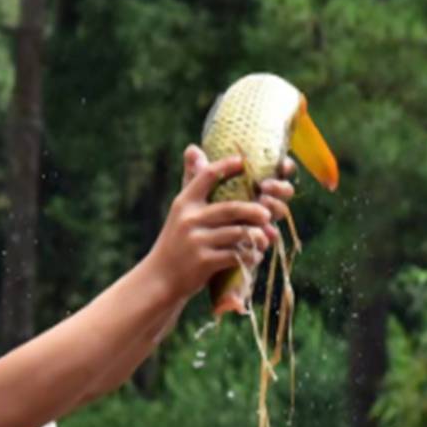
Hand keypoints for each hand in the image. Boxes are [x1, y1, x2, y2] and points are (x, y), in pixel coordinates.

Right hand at [147, 145, 278, 298]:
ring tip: (266, 238)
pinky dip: (249, 256)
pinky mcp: (203, 263)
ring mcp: (196, 241)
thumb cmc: (175, 242)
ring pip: (237, 234)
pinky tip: (255, 256)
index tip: (244, 162)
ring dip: (257, 236)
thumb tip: (194, 148)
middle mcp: (189, 219)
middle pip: (231, 208)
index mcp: (185, 202)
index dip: (227, 166)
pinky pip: (235, 256)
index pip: (208, 176)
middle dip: (253, 210)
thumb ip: (191, 182)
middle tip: (268, 213)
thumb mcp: (180, 211)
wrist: (159, 279)